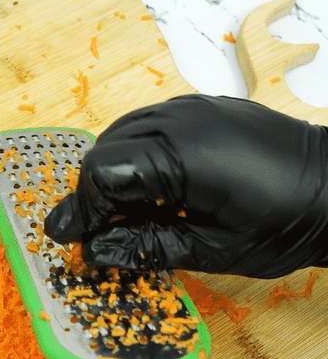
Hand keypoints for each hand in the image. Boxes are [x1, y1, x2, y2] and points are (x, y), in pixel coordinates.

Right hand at [43, 94, 327, 277]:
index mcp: (180, 157)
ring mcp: (193, 109)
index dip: (81, 210)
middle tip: (96, 232)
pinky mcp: (204, 107)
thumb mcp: (213, 250)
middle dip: (94, 193)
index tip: (68, 238)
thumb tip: (93, 251)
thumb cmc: (289, 224)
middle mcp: (181, 121)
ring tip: (126, 211)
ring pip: (122, 133)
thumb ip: (145, 246)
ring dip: (114, 171)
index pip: (101, 175)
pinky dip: (138, 152)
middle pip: (104, 151)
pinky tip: (154, 184)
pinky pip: (151, 123)